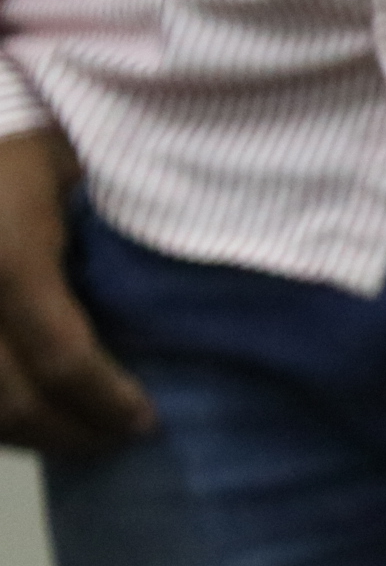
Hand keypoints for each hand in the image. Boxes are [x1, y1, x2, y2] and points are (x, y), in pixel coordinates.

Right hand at [0, 125, 150, 452]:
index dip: (105, 400)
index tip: (147, 420)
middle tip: (123, 436)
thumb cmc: (51, 129)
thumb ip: (129, 235)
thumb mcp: (97, 165)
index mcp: (10, 248)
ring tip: (82, 432)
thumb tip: (188, 312)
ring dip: (30, 432)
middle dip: (71, 431)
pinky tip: (36, 410)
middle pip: (9, 397)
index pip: (59, 354)